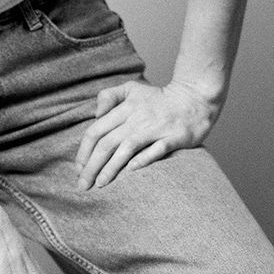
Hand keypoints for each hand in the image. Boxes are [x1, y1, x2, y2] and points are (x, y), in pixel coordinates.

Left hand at [75, 78, 218, 188]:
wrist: (195, 98)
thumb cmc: (159, 98)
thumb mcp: (131, 88)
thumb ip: (109, 96)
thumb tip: (95, 114)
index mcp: (125, 108)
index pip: (96, 130)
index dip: (84, 151)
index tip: (78, 168)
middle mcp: (137, 118)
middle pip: (107, 143)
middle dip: (92, 166)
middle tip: (82, 184)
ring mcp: (156, 128)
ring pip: (127, 148)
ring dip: (111, 168)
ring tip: (100, 184)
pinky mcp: (174, 137)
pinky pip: (156, 150)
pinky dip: (143, 159)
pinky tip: (130, 171)